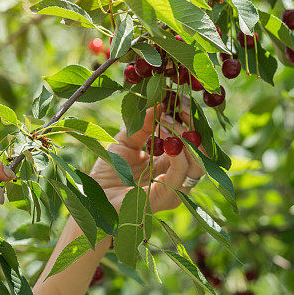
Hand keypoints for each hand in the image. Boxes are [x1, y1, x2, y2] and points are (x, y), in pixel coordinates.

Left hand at [90, 98, 205, 211]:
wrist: (93, 197)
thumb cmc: (108, 172)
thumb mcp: (126, 140)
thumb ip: (143, 124)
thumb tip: (160, 103)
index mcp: (170, 161)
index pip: (190, 138)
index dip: (188, 118)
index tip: (180, 97)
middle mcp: (177, 174)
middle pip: (200, 149)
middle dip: (192, 124)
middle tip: (180, 105)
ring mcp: (175, 187)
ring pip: (198, 162)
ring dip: (186, 137)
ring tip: (168, 121)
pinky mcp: (168, 197)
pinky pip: (182, 174)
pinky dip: (179, 154)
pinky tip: (168, 139)